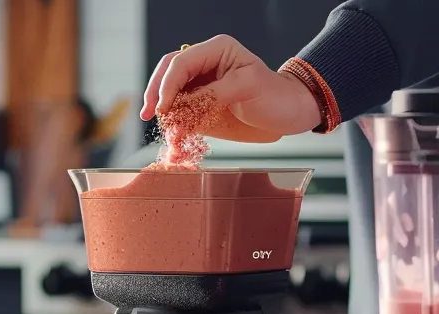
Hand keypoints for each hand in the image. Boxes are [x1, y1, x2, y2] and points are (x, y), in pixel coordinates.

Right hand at [140, 35, 321, 142]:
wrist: (288, 114)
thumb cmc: (275, 95)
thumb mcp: (247, 88)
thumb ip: (212, 94)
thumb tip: (182, 108)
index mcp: (216, 50)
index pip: (181, 62)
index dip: (168, 84)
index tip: (164, 107)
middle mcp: (204, 64)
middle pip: (168, 73)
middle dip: (156, 93)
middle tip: (151, 115)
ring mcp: (200, 85)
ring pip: (170, 93)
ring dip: (162, 111)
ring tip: (164, 130)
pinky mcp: (200, 105)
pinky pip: (180, 112)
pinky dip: (173, 125)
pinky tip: (171, 138)